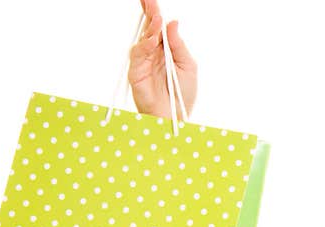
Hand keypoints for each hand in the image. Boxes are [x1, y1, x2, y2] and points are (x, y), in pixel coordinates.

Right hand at [128, 0, 197, 119]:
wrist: (176, 117)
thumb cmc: (183, 94)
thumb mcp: (188, 66)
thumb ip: (179, 45)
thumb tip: (173, 22)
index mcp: (165, 50)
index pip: (158, 27)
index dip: (155, 12)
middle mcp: (152, 54)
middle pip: (148, 28)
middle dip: (149, 13)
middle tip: (149, 0)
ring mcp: (143, 63)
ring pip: (143, 39)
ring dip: (150, 28)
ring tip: (157, 18)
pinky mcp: (136, 73)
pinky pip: (137, 56)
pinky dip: (144, 46)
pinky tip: (152, 40)